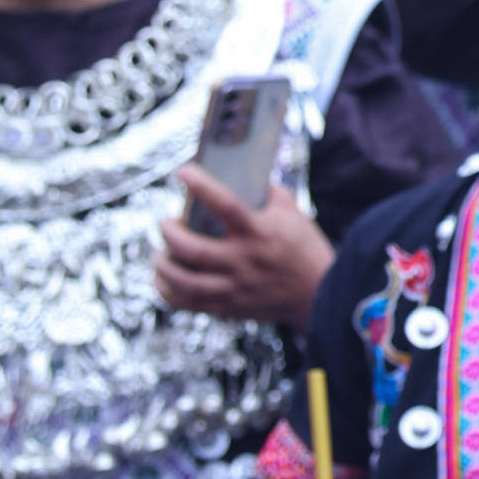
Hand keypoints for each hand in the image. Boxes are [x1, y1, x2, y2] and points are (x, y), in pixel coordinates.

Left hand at [156, 168, 332, 329]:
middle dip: (169, 233)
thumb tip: (244, 174)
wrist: (320, 294)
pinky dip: (167, 291)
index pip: (227, 204)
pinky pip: (187, 303)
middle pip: (193, 249)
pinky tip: (163, 278)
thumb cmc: (305, 249)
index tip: (183, 171)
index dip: (201, 186)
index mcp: (261, 232)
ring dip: (162, 265)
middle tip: (166, 223)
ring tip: (158, 253)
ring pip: (184, 281)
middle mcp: (244, 261)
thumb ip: (268, 193)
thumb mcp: (293, 213)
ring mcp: (235, 287)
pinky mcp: (229, 306)